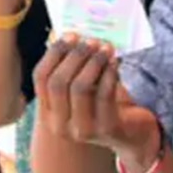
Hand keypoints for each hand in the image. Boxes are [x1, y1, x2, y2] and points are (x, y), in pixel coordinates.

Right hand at [32, 34, 161, 168]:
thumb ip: (72, 68)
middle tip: (92, 41)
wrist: (131, 136)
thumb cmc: (104, 106)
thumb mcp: (84, 89)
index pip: (41, 78)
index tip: (71, 36)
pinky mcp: (105, 130)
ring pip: (80, 87)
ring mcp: (82, 131)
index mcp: (48, 114)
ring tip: (106, 48)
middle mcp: (59, 126)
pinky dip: (109, 73)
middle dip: (75, 56)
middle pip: (58, 82)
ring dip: (93, 62)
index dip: (54, 53)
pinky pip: (104, 94)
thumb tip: (66, 36)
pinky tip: (115, 62)